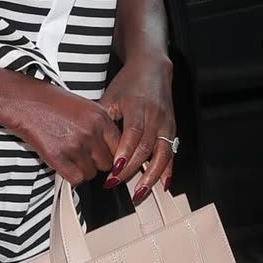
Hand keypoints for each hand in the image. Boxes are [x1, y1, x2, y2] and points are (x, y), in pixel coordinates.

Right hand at [0, 80, 120, 184]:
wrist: (22, 100)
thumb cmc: (49, 101)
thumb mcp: (83, 106)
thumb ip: (100, 125)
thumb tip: (111, 146)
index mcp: (100, 117)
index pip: (120, 146)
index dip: (114, 155)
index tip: (109, 158)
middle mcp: (91, 131)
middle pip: (108, 163)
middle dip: (97, 163)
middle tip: (85, 156)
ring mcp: (75, 145)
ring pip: (92, 173)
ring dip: (83, 170)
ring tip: (71, 157)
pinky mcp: (58, 157)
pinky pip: (76, 179)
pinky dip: (71, 176)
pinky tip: (65, 164)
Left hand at [97, 52, 174, 201]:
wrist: (152, 69)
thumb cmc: (129, 84)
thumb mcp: (110, 96)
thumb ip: (102, 118)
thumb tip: (89, 142)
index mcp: (138, 107)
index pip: (132, 134)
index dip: (124, 153)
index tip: (114, 169)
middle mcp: (155, 117)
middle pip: (145, 148)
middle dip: (131, 169)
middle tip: (114, 183)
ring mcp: (166, 124)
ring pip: (162, 155)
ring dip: (151, 177)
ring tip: (139, 193)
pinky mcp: (172, 130)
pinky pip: (172, 154)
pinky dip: (168, 171)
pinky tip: (162, 185)